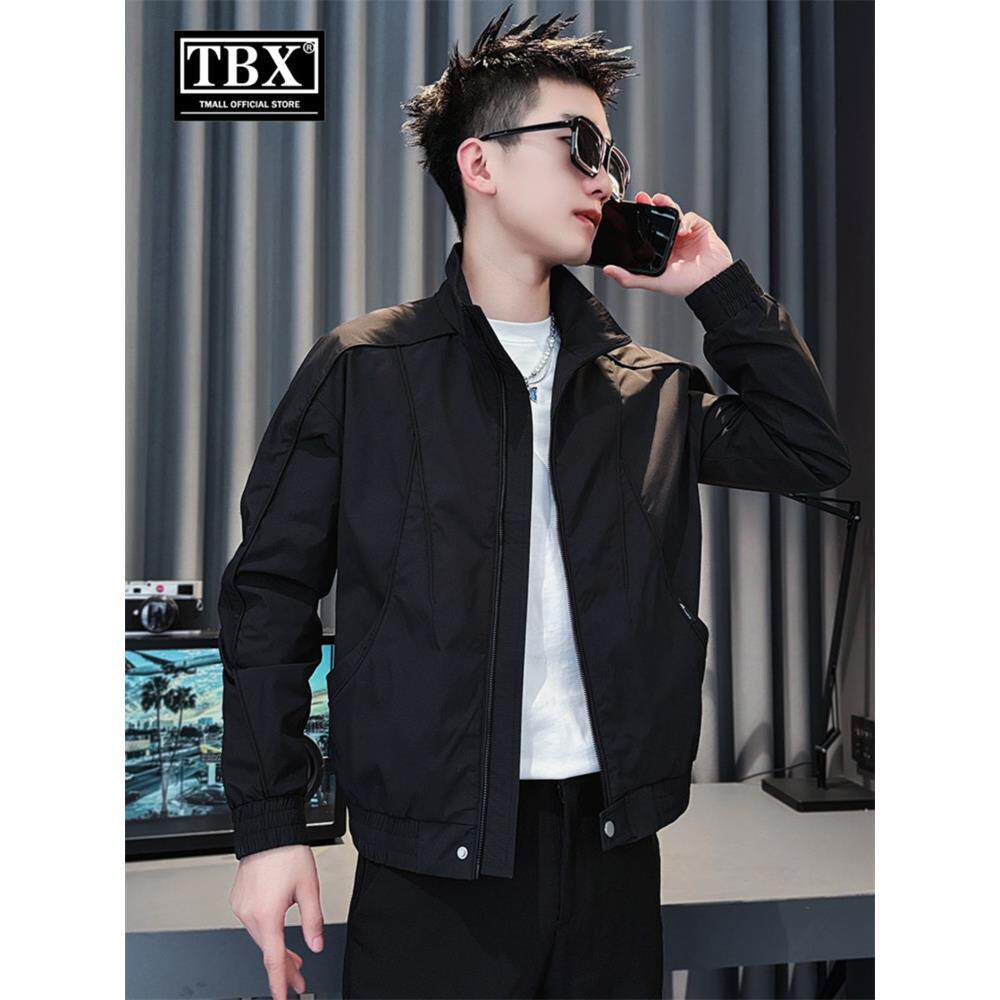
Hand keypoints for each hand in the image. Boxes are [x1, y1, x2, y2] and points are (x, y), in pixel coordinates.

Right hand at [229, 843, 324, 999]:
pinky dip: (267, 933)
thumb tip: (315, 945)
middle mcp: (249, 913)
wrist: (268, 829)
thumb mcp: (309, 887)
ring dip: (276, 949)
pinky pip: (253, 923)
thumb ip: (313, 920)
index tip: (284, 998)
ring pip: (260, 938)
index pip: (273, 959)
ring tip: (293, 959)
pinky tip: (278, 934)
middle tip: (299, 980)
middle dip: (284, 967)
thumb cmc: (287, 853)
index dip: (280, 982)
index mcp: (267, 914)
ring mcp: (241, 907)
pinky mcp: (239, 899)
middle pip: (267, 950)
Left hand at [602, 191, 733, 296]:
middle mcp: (671, 240)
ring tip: (658, 201)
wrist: (712, 282)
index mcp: (660, 251)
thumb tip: (608, 271)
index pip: (646, 231)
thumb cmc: (686, 285)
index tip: (628, 212)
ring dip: (666, 204)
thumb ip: (630, 278)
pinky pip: (690, 217)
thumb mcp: (654, 282)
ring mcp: (685, 232)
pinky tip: (682, 230)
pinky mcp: (699, 227)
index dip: (639, 220)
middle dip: (650, 205)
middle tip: (640, 198)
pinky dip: (685, 220)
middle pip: (658, 218)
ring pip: (673, 212)